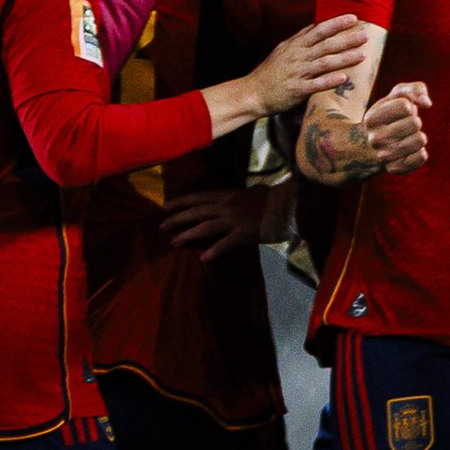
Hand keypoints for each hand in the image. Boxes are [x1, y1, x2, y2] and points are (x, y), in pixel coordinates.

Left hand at [161, 186, 280, 261]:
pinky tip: (203, 258)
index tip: (164, 206)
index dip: (180, 202)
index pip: (198, 197)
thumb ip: (246, 193)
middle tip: (161, 226)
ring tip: (174, 242)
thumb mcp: (256, 192)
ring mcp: (234, 220)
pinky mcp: (243, 234)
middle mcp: (227, 206)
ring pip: (205, 227)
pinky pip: (225, 244)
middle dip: (177, 219)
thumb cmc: (274, 198)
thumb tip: (247, 191)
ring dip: (187, 235)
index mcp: (228, 195)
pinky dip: (214, 251)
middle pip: (196, 212)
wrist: (289, 206)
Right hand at [247, 16, 369, 114]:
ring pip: (324, 63)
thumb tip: (316, 25)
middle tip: (365, 35)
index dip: (336, 23)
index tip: (353, 18)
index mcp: (296, 46)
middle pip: (326, 45)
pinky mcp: (297, 90)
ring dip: (344, 58)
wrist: (252, 92)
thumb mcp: (283, 49)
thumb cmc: (270, 72)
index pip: (319, 30)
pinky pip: (315, 84)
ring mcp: (298, 73)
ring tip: (362, 55)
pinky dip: (329, 81)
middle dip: (346, 40)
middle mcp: (298, 57)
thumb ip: (300, 39)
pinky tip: (344, 78)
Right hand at [363, 82, 430, 174]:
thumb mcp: (397, 96)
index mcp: (372, 119)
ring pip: (420, 140)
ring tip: (406, 138)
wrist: (369, 146)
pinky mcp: (395, 169)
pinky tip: (410, 152)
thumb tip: (427, 104)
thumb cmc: (388, 115)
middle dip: (414, 122)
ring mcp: (384, 156)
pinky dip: (420, 152)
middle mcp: (375, 139)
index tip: (398, 113)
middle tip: (403, 127)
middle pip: (415, 123)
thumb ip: (415, 89)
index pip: (406, 106)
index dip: (408, 107)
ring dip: (418, 137)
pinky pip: (421, 157)